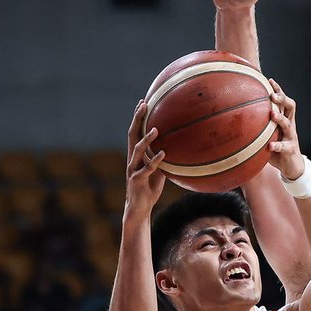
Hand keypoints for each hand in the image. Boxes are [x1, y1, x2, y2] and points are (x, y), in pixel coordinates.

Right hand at [124, 103, 166, 217]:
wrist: (139, 208)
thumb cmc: (149, 188)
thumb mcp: (159, 169)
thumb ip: (164, 157)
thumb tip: (179, 146)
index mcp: (136, 155)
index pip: (135, 132)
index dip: (138, 117)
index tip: (143, 102)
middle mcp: (132, 159)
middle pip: (132, 135)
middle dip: (137, 119)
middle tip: (143, 105)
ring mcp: (133, 169)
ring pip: (137, 150)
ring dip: (146, 139)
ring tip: (155, 129)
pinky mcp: (136, 181)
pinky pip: (146, 169)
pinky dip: (155, 161)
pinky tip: (164, 154)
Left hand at [265, 80, 305, 181]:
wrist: (292, 167)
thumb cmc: (277, 148)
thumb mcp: (269, 135)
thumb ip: (259, 127)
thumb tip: (236, 121)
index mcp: (285, 119)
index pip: (284, 101)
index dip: (278, 90)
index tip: (269, 80)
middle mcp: (290, 126)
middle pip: (290, 107)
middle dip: (282, 99)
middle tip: (272, 95)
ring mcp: (291, 137)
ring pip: (288, 124)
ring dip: (280, 118)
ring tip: (272, 114)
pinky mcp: (290, 150)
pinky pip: (284, 147)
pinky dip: (277, 145)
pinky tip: (270, 146)